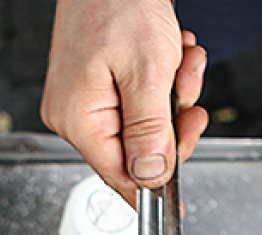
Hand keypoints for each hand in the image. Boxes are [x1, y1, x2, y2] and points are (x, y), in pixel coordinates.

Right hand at [41, 0, 210, 204]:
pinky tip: (168, 53)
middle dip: (172, 121)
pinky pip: (138, 101)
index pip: (119, 176)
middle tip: (187, 91)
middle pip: (136, 150)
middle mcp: (75, 115)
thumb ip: (150, 131)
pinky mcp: (97, 86)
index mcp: (79, 119)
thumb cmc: (118, 3)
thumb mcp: (147, 71)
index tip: (178, 188)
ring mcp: (84, 100)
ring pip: (144, 123)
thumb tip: (151, 177)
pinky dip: (162, 80)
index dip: (155, 181)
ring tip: (178, 58)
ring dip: (172, 94)